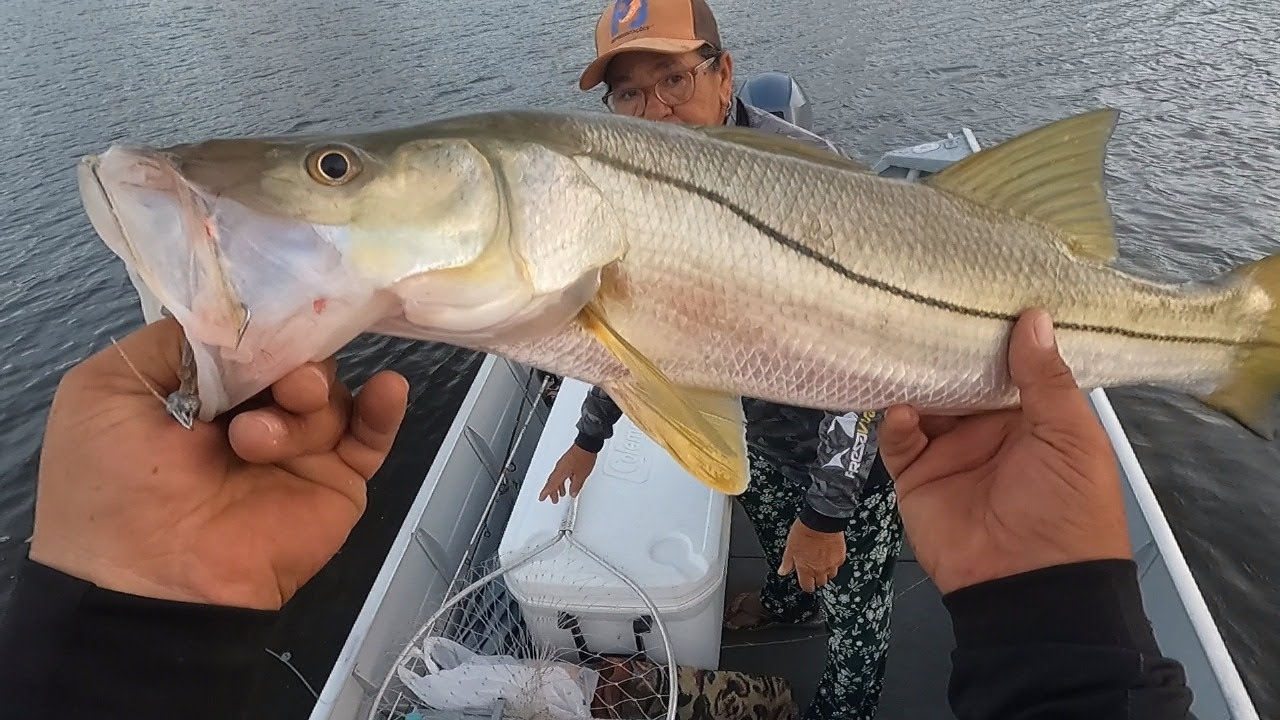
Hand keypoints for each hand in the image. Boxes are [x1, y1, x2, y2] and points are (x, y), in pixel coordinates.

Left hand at [29, 317, 408, 609]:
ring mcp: (299, 446)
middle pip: (295, 355)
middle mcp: (252, 410)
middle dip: (288, 360)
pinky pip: (373, 434)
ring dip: (303, 402)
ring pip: (328, 390)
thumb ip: (173, 341)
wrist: (150, 582)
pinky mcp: (337, 482)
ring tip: (258, 441)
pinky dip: (385, 408)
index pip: (248, 334)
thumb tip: (242, 320)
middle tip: (273, 386)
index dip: (260, 321)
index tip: (267, 317)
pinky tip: (388, 388)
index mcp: (200, 387)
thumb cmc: (112, 484)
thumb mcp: (108, 390)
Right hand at [538, 444, 597, 502]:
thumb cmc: (583, 457)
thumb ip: (576, 486)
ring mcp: (563, 463)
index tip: (541, 498)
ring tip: (562, 493)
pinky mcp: (567, 460)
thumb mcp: (581, 476)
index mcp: (560, 472)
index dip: (546, 493)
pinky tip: (569, 482)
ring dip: (558, 486)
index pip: (551, 485)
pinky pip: (562, 472)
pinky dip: (563, 479)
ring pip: (558, 477)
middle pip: (553, 482)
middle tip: (554, 499)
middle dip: (552, 491)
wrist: (587, 444)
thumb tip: (573, 492)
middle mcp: (559, 467)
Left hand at [778, 520, 845, 591]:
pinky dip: (833, 562)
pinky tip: (828, 554)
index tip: (805, 580)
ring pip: (830, 576)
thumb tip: (782, 571)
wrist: (821, 521)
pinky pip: (837, 565)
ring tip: (821, 561)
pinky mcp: (840, 557)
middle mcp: (819, 570)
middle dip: (816, 578)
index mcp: (805, 569)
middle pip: (820, 583)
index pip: (807, 587)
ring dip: (826, 572)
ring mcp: (831, 565)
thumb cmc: (804, 531)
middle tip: (812, 568)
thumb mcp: (790, 547)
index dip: (806, 584)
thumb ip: (787, 562)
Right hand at [879, 309, 1131, 594]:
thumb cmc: (1068, 507)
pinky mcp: (917, 476)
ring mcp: (950, 451)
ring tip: (904, 349)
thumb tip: (1033, 318)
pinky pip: (899, 440)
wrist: (1030, 585)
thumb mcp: (1072, 437)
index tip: (979, 292)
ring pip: (925, 402)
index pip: (1008, 364)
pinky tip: (902, 411)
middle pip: (959, 378)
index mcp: (1033, 417)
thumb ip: (1046, 378)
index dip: (996, 334)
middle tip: (927, 305)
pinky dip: (896, 422)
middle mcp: (989, 429)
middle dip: (946, 350)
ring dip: (916, 379)